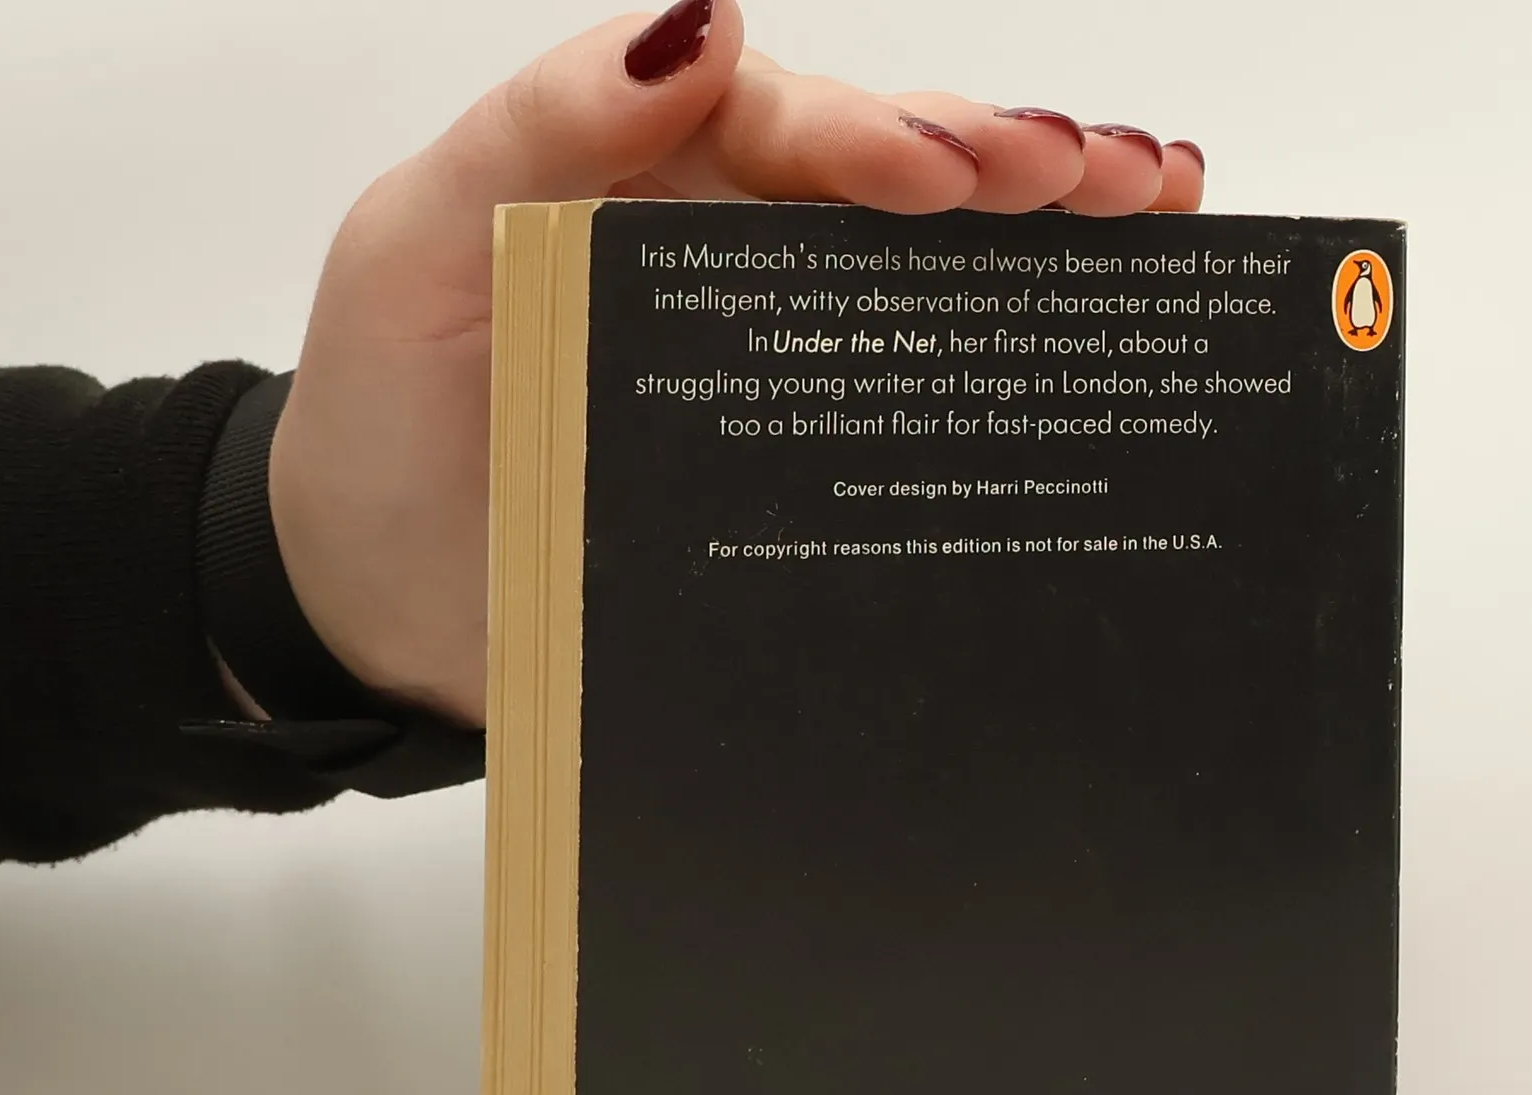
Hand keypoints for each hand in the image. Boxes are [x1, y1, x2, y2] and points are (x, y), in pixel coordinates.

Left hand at [268, 1, 1205, 726]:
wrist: (373, 600)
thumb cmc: (384, 417)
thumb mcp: (419, 245)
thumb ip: (541, 131)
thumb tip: (700, 20)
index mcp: (656, 179)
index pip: (791, 127)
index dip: (887, 141)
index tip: (967, 174)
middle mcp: (737, 257)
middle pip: (896, 190)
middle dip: (1016, 169)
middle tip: (1121, 179)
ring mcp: (783, 364)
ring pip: (930, 284)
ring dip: (1048, 249)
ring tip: (1158, 219)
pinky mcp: (802, 468)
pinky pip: (913, 404)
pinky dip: (1008, 367)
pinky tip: (1095, 342)